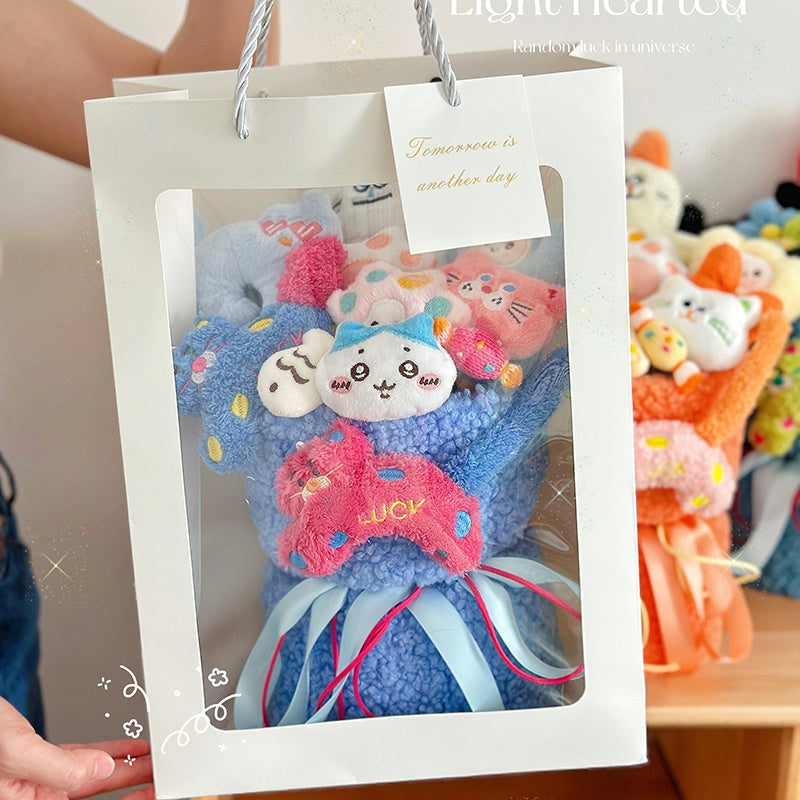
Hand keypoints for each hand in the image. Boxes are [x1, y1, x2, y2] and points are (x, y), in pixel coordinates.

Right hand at [0, 698, 152, 799]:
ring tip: (155, 759)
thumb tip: (99, 769)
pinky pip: (78, 758)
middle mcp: (31, 795)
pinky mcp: (35, 759)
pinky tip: (128, 748)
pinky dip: (105, 751)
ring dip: (125, 765)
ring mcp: (35, 778)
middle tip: (166, 775)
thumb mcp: (14, 751)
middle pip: (94, 794)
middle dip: (132, 784)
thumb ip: (59, 766)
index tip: (156, 793)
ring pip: (90, 775)